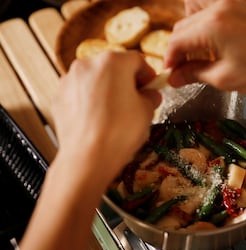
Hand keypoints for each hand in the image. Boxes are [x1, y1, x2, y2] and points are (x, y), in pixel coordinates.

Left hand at [52, 51, 160, 179]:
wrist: (88, 158)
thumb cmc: (119, 132)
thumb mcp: (147, 112)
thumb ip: (150, 98)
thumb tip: (150, 95)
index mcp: (113, 62)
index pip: (137, 60)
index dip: (148, 75)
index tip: (152, 88)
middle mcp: (88, 64)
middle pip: (114, 68)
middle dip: (126, 82)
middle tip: (136, 101)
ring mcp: (70, 80)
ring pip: (95, 80)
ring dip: (107, 91)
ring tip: (115, 114)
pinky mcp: (59, 97)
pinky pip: (80, 94)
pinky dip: (90, 102)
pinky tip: (99, 120)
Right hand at [165, 0, 245, 92]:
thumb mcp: (224, 78)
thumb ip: (194, 74)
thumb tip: (174, 78)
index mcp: (212, 25)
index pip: (177, 40)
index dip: (170, 60)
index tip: (169, 75)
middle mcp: (218, 8)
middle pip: (182, 26)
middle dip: (178, 50)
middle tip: (181, 71)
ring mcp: (230, 3)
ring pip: (194, 16)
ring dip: (189, 36)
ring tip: (197, 59)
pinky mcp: (239, 6)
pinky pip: (210, 12)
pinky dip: (204, 27)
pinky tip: (211, 46)